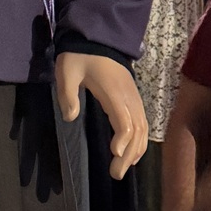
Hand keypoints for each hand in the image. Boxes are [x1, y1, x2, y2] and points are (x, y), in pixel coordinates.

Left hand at [55, 51, 147, 177]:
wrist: (98, 36)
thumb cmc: (81, 55)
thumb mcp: (67, 71)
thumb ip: (68, 94)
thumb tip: (70, 117)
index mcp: (114, 92)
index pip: (125, 121)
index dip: (123, 140)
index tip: (114, 154)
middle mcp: (129, 97)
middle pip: (137, 130)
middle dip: (128, 154)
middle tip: (115, 174)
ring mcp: (134, 98)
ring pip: (143, 128)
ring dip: (135, 150)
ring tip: (122, 169)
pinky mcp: (133, 98)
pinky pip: (142, 123)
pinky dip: (139, 140)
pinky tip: (131, 154)